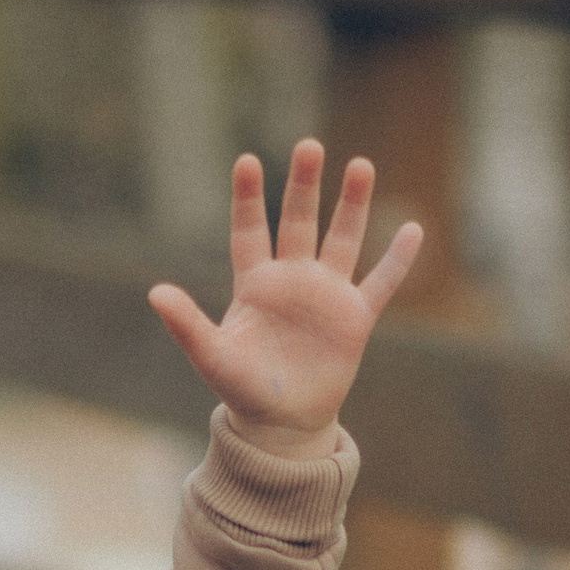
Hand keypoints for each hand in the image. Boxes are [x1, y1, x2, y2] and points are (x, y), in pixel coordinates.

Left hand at [147, 141, 424, 446]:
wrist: (281, 424)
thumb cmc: (242, 389)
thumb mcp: (212, 356)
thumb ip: (186, 324)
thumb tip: (154, 292)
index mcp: (254, 283)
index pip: (249, 230)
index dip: (248, 197)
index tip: (246, 160)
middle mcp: (292, 279)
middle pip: (298, 221)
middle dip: (304, 185)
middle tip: (309, 145)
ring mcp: (326, 295)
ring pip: (342, 240)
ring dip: (353, 205)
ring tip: (361, 165)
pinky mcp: (355, 319)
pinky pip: (381, 283)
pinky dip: (398, 260)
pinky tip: (415, 229)